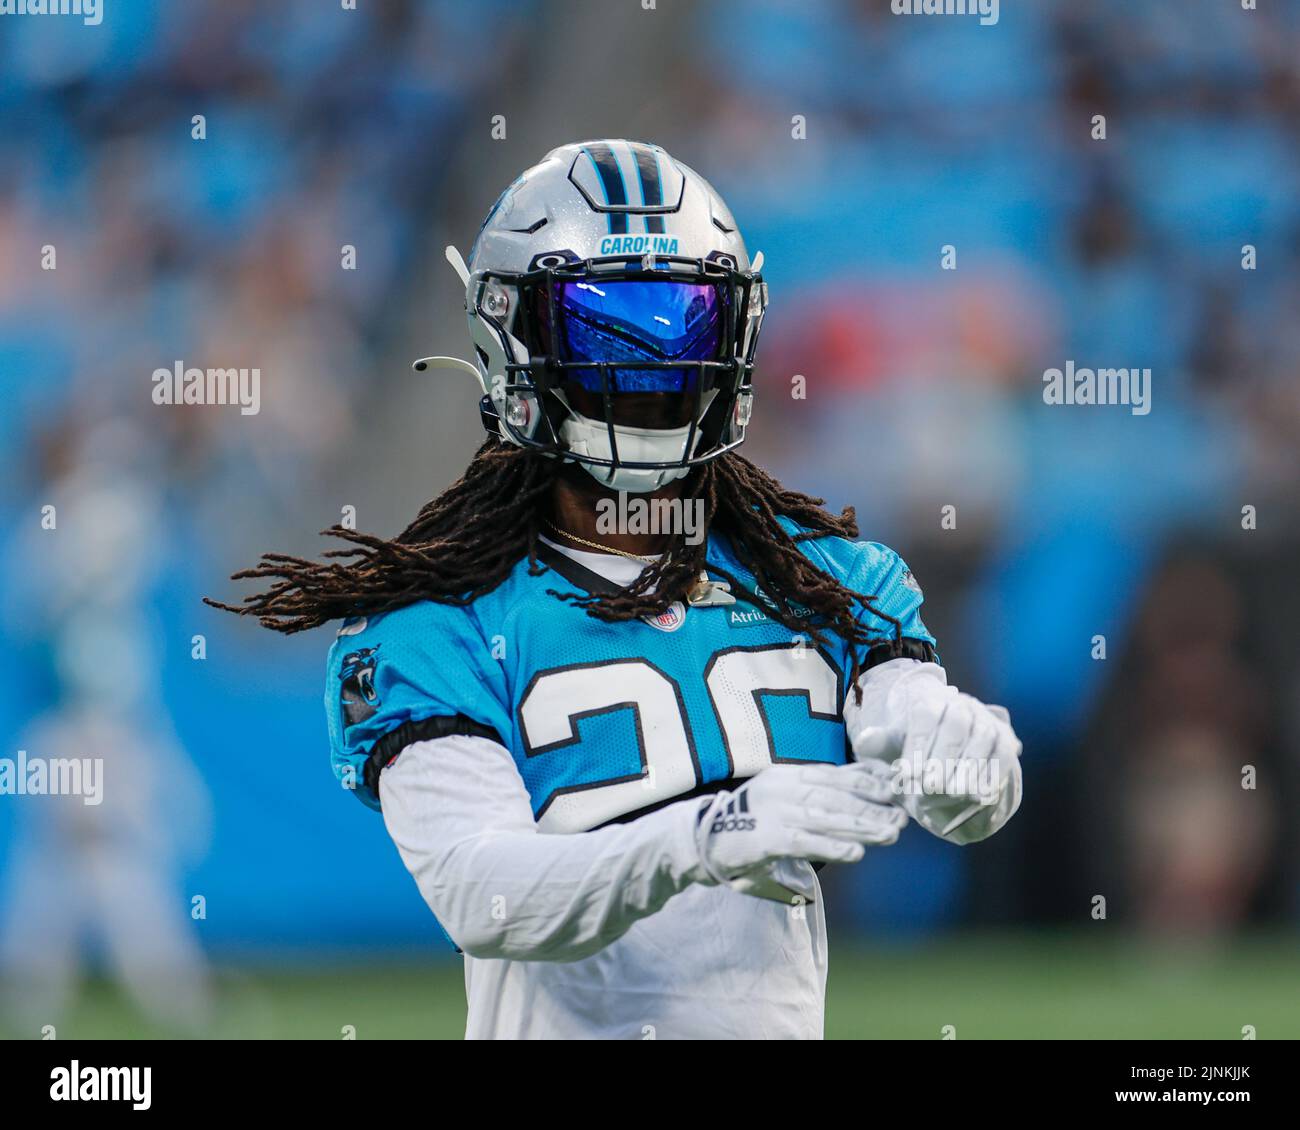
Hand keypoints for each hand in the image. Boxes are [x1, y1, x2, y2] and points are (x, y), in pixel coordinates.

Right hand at [695, 762, 906, 890]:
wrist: (705, 839)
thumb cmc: (754, 821)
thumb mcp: (785, 797)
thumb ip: (820, 793)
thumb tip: (864, 785)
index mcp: (788, 776)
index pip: (834, 775)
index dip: (866, 782)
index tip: (895, 790)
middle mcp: (782, 789)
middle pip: (835, 797)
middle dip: (871, 807)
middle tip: (901, 818)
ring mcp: (774, 813)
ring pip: (825, 818)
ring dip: (861, 827)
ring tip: (890, 834)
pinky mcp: (766, 839)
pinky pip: (805, 842)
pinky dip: (832, 847)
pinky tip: (856, 853)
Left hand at [853, 690, 1021, 838]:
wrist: (948, 754)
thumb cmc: (916, 749)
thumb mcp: (894, 747)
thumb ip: (879, 744)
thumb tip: (863, 740)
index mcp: (932, 701)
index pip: (926, 714)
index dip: (918, 743)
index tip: (907, 773)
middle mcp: (962, 705)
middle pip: (956, 724)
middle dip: (944, 756)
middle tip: (930, 786)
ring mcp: (986, 721)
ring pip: (983, 738)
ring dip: (969, 767)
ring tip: (954, 793)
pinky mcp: (1005, 740)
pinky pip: (1003, 754)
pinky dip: (994, 774)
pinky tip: (981, 795)